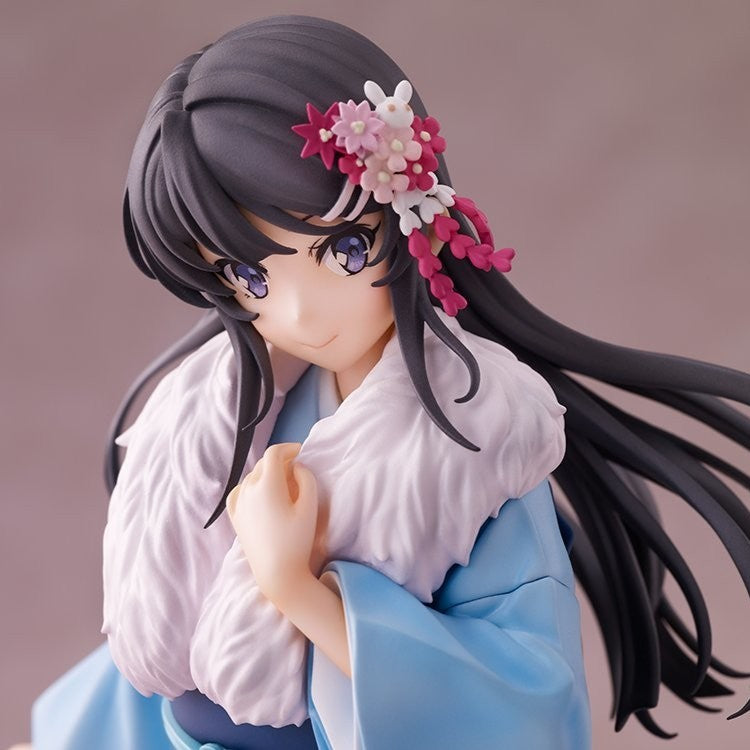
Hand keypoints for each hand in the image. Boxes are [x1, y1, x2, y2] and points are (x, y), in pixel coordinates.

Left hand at [227, 442, 318, 603]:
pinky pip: (238, 493)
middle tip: (296, 469)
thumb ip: (306, 479)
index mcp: (267, 484)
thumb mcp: (310, 506)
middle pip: (262, 464)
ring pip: (251, 477)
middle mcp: (248, 490)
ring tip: (282, 484)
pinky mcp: (235, 518)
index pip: (274, 453)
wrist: (277, 573)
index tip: (301, 452)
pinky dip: (249, 487)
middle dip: (280, 461)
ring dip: (266, 474)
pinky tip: (257, 493)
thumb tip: (296, 467)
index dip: (288, 448)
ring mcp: (239, 504)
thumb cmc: (297, 540)